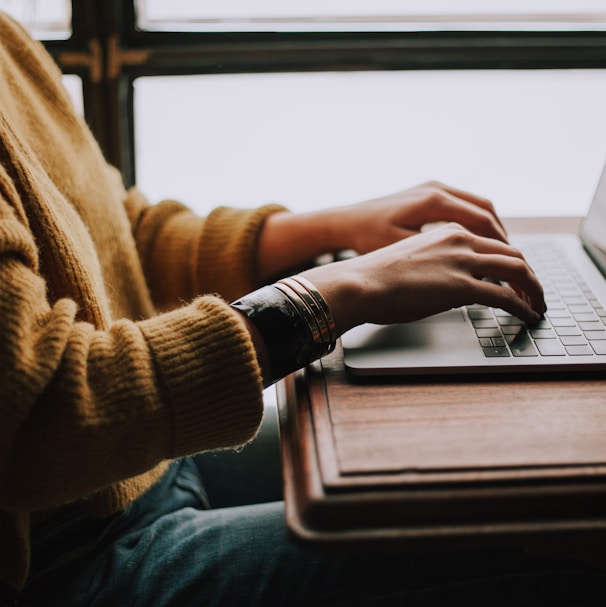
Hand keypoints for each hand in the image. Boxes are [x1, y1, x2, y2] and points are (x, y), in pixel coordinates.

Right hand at [302, 222, 545, 335]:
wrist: (359, 282)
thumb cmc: (375, 276)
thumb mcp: (412, 260)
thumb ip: (437, 264)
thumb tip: (449, 284)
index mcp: (447, 231)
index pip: (492, 242)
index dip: (510, 261)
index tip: (515, 277)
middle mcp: (460, 239)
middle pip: (512, 253)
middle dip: (529, 275)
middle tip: (534, 292)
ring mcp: (462, 261)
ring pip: (517, 270)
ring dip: (533, 289)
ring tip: (537, 305)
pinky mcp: (461, 285)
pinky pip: (506, 296)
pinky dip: (523, 306)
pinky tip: (527, 315)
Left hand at [335, 181, 506, 253]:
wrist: (345, 221)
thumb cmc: (368, 237)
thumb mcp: (403, 250)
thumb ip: (438, 257)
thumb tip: (472, 271)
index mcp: (433, 201)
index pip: (482, 221)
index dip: (501, 245)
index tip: (511, 264)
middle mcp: (437, 188)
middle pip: (485, 210)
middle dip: (501, 237)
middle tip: (512, 261)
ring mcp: (433, 187)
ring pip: (477, 205)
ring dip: (491, 228)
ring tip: (500, 253)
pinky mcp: (427, 192)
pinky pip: (463, 204)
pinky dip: (476, 222)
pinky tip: (477, 241)